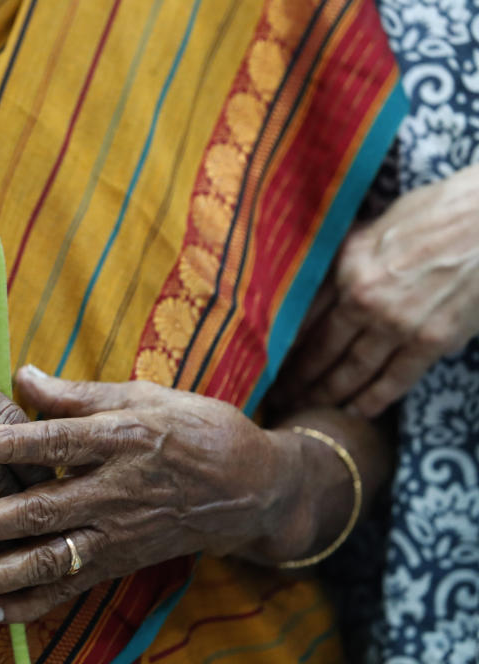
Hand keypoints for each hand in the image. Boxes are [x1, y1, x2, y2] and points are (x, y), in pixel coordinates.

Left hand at [0, 366, 305, 622]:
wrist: (251, 487)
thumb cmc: (194, 429)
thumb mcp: (143, 397)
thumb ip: (77, 393)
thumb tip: (20, 374)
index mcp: (122, 440)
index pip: (57, 442)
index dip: (10, 443)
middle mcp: (116, 492)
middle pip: (42, 510)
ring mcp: (117, 535)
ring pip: (49, 560)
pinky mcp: (119, 564)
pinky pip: (69, 590)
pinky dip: (28, 606)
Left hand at [281, 165, 478, 416]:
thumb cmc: (437, 211)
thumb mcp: (376, 225)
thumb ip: (347, 257)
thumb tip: (319, 277)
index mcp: (345, 266)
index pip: (301, 315)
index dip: (282, 343)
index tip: (266, 360)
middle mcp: (364, 298)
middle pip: (320, 348)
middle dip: (297, 376)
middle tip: (277, 396)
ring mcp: (398, 323)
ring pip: (353, 369)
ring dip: (326, 393)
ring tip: (305, 410)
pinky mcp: (431, 340)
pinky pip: (396, 378)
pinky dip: (373, 399)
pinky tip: (354, 411)